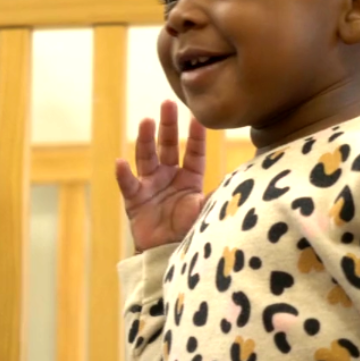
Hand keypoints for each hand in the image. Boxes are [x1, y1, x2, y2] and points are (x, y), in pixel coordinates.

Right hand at [115, 100, 206, 252]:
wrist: (168, 257)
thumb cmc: (190, 233)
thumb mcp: (207, 212)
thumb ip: (217, 196)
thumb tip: (239, 182)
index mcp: (190, 178)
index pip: (194, 151)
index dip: (196, 135)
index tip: (197, 116)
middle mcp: (169, 176)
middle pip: (168, 146)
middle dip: (167, 125)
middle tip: (167, 103)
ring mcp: (150, 186)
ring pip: (147, 157)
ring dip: (145, 139)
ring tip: (145, 121)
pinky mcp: (135, 200)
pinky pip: (128, 184)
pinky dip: (124, 174)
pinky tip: (120, 162)